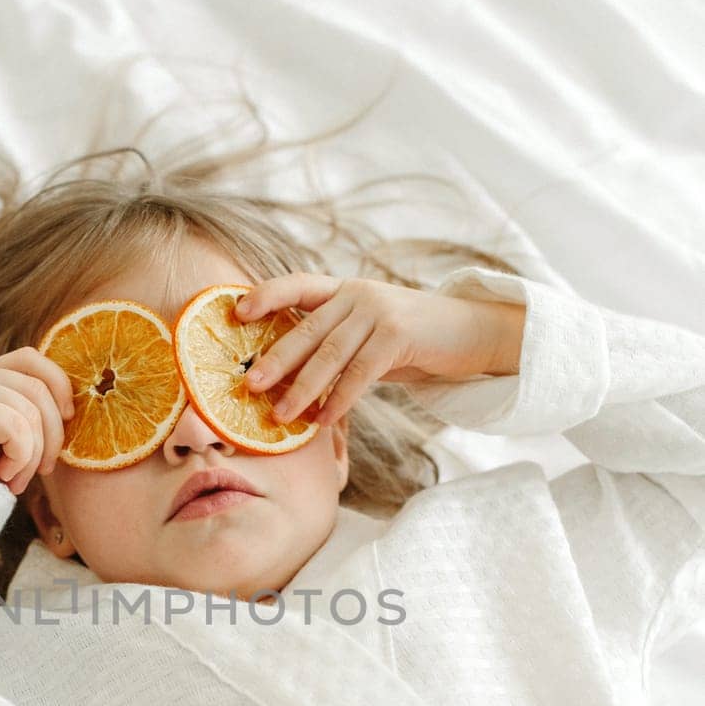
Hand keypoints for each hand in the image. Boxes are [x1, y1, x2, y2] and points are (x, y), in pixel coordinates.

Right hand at [0, 348, 75, 494]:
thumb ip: (23, 421)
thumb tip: (71, 415)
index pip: (32, 359)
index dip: (59, 386)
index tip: (67, 421)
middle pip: (40, 387)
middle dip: (52, 436)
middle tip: (40, 472)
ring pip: (32, 412)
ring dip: (33, 456)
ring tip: (13, 479)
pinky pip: (18, 428)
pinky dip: (21, 458)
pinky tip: (2, 476)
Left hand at [234, 275, 524, 426]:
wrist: (469, 331)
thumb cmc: (410, 339)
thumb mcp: (367, 332)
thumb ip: (333, 343)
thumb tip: (286, 377)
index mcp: (343, 289)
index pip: (296, 285)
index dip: (265, 296)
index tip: (236, 313)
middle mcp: (356, 294)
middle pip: (306, 328)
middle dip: (275, 359)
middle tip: (247, 385)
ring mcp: (378, 311)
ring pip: (330, 353)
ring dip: (303, 388)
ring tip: (281, 415)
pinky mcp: (399, 334)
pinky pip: (360, 372)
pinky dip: (340, 399)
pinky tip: (324, 420)